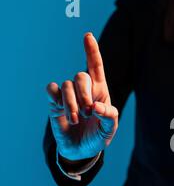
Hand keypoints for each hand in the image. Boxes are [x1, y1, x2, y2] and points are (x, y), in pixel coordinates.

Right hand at [46, 33, 118, 161]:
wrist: (81, 150)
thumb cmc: (98, 136)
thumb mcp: (110, 129)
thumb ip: (109, 117)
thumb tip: (96, 106)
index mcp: (100, 91)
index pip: (96, 67)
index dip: (92, 51)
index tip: (87, 36)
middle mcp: (84, 89)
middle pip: (81, 76)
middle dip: (84, 94)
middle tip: (89, 112)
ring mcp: (68, 95)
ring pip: (66, 86)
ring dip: (72, 104)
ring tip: (77, 120)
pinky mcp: (54, 102)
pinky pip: (52, 89)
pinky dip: (56, 98)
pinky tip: (61, 110)